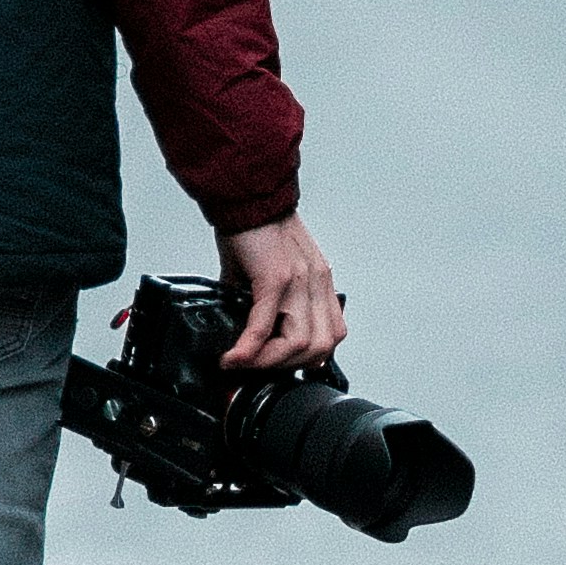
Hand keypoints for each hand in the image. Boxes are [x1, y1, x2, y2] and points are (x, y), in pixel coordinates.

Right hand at [219, 215, 346, 375]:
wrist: (245, 196)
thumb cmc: (257, 228)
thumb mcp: (274, 269)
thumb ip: (270, 301)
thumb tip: (248, 332)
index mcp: (320, 281)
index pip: (331, 336)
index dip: (308, 359)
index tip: (278, 365)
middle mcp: (316, 282)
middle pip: (320, 347)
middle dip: (287, 366)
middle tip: (259, 369)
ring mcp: (299, 281)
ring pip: (299, 343)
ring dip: (269, 362)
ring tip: (245, 363)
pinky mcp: (274, 277)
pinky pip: (265, 325)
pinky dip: (249, 348)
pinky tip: (234, 356)